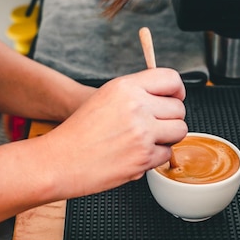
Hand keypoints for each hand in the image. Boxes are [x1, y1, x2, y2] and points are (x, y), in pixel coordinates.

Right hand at [41, 68, 187, 197]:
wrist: (59, 161)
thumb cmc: (79, 133)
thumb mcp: (105, 97)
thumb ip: (135, 93)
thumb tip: (165, 95)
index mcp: (126, 87)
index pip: (170, 79)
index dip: (177, 90)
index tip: (174, 98)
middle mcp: (136, 106)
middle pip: (178, 108)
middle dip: (170, 119)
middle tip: (152, 126)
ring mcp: (142, 133)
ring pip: (179, 131)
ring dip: (167, 138)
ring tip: (144, 141)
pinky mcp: (143, 157)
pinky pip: (167, 154)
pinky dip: (155, 157)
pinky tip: (134, 155)